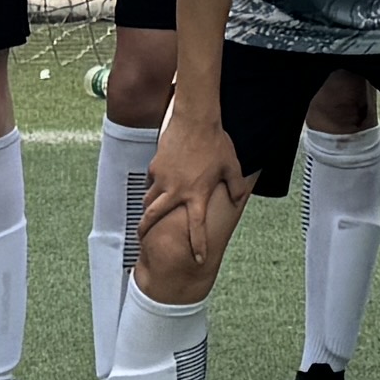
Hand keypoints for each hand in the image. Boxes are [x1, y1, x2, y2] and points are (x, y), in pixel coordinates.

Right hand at [138, 100, 245, 280]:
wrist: (196, 119)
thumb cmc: (216, 142)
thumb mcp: (232, 166)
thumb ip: (236, 187)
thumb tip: (238, 200)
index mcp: (197, 195)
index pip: (197, 228)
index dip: (198, 246)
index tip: (197, 259)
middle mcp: (177, 191)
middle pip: (154, 217)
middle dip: (145, 230)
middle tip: (141, 239)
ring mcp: (163, 179)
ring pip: (149, 200)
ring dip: (147, 209)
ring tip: (147, 214)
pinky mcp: (155, 166)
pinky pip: (150, 182)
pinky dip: (152, 187)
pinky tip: (156, 185)